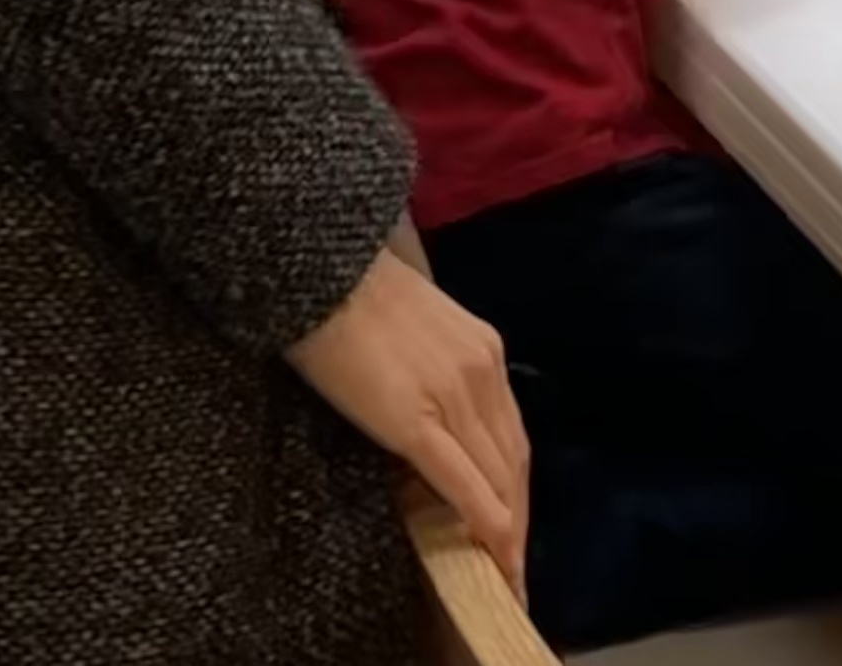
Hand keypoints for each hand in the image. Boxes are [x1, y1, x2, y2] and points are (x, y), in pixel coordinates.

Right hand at [287, 245, 528, 596]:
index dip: (516, 484)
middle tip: (516, 563)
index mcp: (484, 350)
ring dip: (507, 529)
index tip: (517, 522)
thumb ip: (438, 375)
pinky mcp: (416, 419)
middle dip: (518, 515)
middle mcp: (483, 371)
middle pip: (512, 460)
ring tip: (506, 570)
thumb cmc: (355, 299)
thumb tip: (433, 424)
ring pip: (495, 474)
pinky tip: (492, 548)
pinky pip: (460, 479)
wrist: (323, 271)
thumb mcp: (419, 333)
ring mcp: (454, 394)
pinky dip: (483, 518)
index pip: (511, 433)